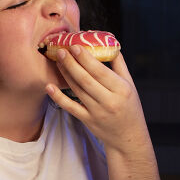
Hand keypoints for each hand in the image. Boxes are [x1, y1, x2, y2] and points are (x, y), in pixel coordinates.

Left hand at [46, 46, 162, 179]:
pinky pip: (70, 107)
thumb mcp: (130, 85)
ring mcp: (97, 112)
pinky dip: (58, 97)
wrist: (128, 136)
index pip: (100, 71)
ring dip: (65, 74)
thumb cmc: (129, 107)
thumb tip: (109, 42)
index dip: (86, 58)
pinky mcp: (87, 120)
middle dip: (71, 64)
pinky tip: (49, 86)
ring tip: (58, 61)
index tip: (75, 46)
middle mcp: (109, 101)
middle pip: (86, 79)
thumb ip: (119, 64)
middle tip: (60, 51)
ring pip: (77, 90)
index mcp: (121, 89)